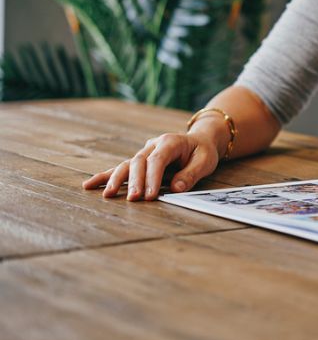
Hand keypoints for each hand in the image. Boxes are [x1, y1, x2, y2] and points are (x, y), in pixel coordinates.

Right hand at [82, 132, 219, 200]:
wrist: (199, 141)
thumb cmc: (203, 152)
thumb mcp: (205, 161)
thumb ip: (191, 174)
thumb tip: (176, 188)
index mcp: (170, 142)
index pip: (157, 160)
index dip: (152, 177)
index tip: (151, 195)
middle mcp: (153, 145)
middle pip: (139, 162)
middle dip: (135, 181)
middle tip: (133, 199)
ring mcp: (144, 152)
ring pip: (126, 164)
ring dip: (116, 179)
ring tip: (107, 195)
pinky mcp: (139, 161)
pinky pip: (121, 168)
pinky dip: (105, 176)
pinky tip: (89, 185)